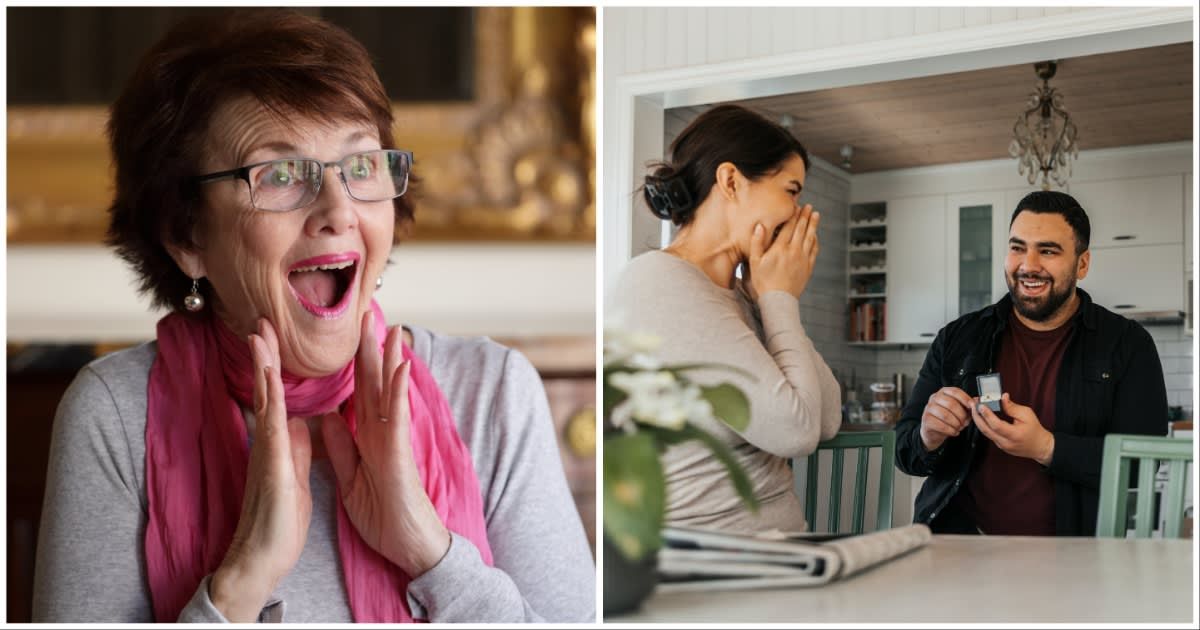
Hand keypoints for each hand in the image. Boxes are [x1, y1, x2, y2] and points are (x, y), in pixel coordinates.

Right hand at [211, 319, 312, 621]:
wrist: (261, 560)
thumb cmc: (278, 521)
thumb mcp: (294, 475)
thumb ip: (296, 447)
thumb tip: (300, 422)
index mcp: (279, 444)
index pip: (279, 396)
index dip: (277, 365)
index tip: (276, 335)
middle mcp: (269, 443)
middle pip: (268, 389)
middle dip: (265, 355)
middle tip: (260, 320)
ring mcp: (268, 453)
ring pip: (266, 401)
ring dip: (263, 367)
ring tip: (259, 333)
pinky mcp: (272, 468)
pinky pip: (274, 430)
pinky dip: (272, 402)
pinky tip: (269, 380)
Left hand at [320, 311, 450, 576]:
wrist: (407, 544)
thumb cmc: (383, 514)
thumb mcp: (350, 479)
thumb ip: (342, 448)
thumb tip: (329, 417)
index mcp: (368, 437)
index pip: (359, 393)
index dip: (353, 364)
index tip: (347, 335)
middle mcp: (383, 432)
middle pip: (375, 383)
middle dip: (370, 349)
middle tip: (367, 315)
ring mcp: (394, 439)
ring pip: (390, 392)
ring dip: (390, 359)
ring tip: (390, 328)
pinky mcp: (400, 452)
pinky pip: (398, 416)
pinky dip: (399, 390)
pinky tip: (399, 366)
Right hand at [747, 204, 820, 298]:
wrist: (778, 299)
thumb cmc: (763, 281)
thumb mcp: (754, 262)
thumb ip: (757, 242)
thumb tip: (760, 226)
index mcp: (780, 248)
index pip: (789, 227)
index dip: (794, 215)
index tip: (796, 206)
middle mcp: (794, 251)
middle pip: (802, 229)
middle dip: (805, 216)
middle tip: (809, 206)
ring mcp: (803, 259)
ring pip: (810, 238)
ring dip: (813, 225)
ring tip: (816, 215)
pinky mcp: (808, 267)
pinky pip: (814, 250)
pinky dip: (816, 240)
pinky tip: (815, 235)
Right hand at [919, 386, 973, 451]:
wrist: (934, 432)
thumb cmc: (949, 419)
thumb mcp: (959, 410)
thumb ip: (968, 405)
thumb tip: (977, 400)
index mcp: (943, 392)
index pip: (955, 391)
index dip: (965, 399)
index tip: (972, 407)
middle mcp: (934, 398)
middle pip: (951, 404)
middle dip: (961, 415)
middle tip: (966, 423)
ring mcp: (929, 408)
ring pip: (946, 415)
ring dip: (956, 424)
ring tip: (959, 428)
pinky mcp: (926, 420)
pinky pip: (941, 426)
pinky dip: (951, 431)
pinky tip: (954, 432)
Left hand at [971, 393, 1054, 464]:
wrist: (1040, 446)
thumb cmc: (1035, 430)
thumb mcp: (1027, 414)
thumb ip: (1012, 407)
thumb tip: (1002, 397)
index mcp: (1015, 435)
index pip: (996, 425)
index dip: (987, 415)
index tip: (981, 405)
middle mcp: (1006, 442)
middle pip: (986, 430)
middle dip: (976, 415)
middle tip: (973, 404)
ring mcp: (1002, 446)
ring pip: (985, 432)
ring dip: (978, 419)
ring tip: (975, 407)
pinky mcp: (999, 446)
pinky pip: (988, 434)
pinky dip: (983, 424)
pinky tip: (981, 416)